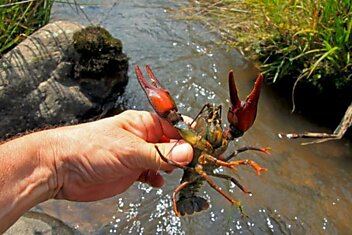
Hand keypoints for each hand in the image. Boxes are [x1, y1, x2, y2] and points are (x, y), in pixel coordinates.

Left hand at [46, 110, 192, 200]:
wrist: (62, 169)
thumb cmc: (90, 147)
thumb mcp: (130, 149)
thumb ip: (160, 153)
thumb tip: (188, 152)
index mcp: (144, 123)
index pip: (175, 126)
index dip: (191, 135)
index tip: (206, 147)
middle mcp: (144, 138)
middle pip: (173, 144)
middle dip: (185, 154)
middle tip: (196, 165)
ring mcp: (138, 155)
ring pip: (165, 160)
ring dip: (173, 167)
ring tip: (178, 173)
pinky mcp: (132, 171)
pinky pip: (152, 173)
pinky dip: (158, 178)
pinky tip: (156, 182)